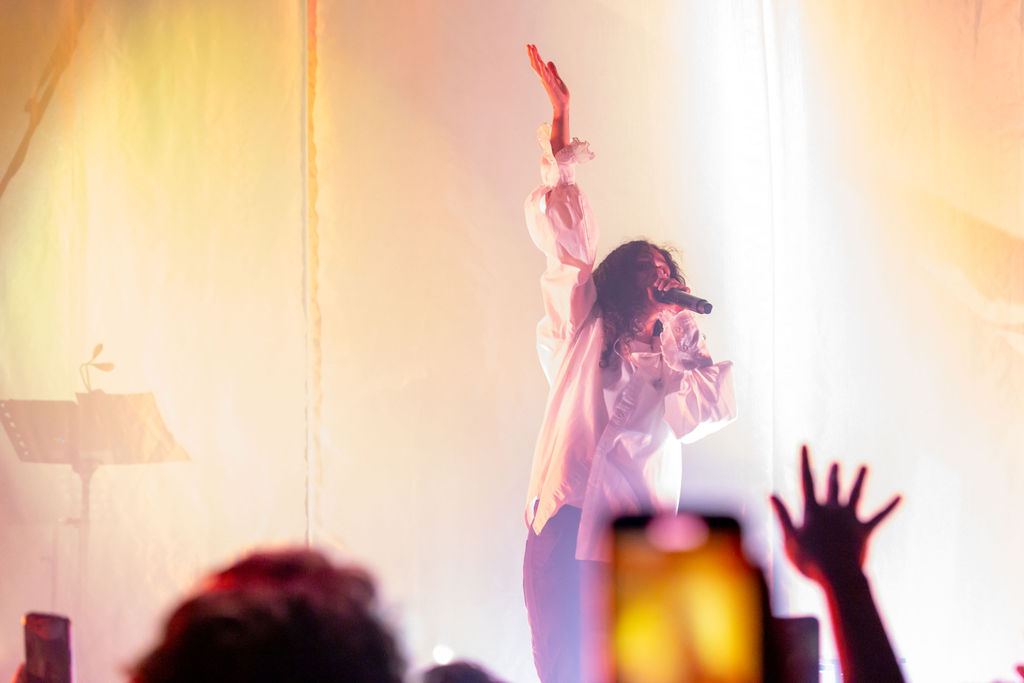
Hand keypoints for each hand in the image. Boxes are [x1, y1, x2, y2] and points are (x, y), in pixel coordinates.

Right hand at [527, 44, 568, 116]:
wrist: (562, 104)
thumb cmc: (560, 93)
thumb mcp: (557, 78)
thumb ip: (553, 70)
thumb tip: (549, 62)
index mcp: (545, 75)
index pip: (538, 63)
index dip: (534, 55)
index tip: (531, 46)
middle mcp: (544, 77)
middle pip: (536, 64)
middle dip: (532, 54)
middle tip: (528, 45)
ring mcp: (546, 81)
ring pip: (539, 68)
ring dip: (535, 58)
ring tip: (532, 49)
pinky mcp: (550, 85)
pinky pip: (545, 75)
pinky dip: (542, 68)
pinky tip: (540, 62)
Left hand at [647, 277, 689, 310]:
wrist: (672, 314)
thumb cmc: (663, 307)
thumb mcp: (655, 301)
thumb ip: (651, 295)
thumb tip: (648, 287)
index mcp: (667, 286)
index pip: (664, 278)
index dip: (659, 279)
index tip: (655, 285)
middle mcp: (673, 286)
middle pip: (668, 279)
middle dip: (663, 282)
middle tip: (659, 289)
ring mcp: (679, 288)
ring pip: (674, 281)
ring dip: (668, 284)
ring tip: (664, 289)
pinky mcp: (685, 292)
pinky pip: (684, 287)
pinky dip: (680, 286)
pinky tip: (675, 289)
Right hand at [770, 445, 900, 584]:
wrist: (837, 576)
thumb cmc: (809, 562)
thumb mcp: (789, 539)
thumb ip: (782, 516)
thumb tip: (771, 494)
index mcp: (812, 511)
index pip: (806, 480)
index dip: (805, 461)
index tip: (805, 444)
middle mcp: (832, 510)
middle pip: (832, 486)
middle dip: (833, 473)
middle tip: (837, 463)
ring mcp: (850, 519)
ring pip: (855, 494)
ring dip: (859, 479)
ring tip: (865, 466)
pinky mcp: (865, 531)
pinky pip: (879, 516)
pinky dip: (890, 506)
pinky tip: (901, 496)